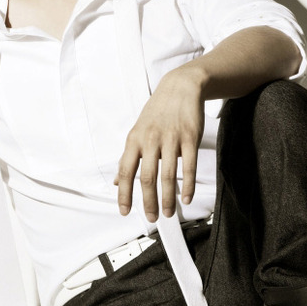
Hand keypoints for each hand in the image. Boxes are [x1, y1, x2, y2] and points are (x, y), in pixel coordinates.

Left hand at [114, 64, 205, 221]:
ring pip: (168, 175)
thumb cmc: (157, 111)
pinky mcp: (190, 137)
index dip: (124, 194)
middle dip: (148, 202)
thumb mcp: (137, 131)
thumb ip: (128, 157)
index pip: (125, 171)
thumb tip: (116, 181)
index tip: (125, 211)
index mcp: (134, 139)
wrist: (180, 87)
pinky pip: (189, 165)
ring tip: (168, 213)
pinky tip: (185, 198)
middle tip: (151, 218)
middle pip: (147, 177)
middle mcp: (151, 140)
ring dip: (167, 198)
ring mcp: (171, 138)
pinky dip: (188, 185)